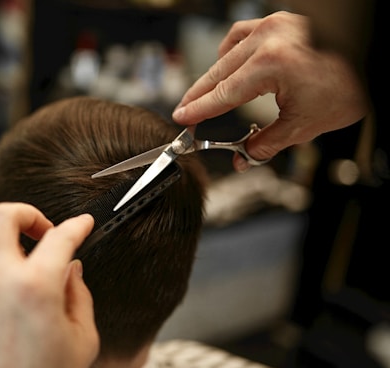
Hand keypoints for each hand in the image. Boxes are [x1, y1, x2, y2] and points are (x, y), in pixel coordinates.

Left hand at [0, 202, 97, 367]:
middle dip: (28, 215)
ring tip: (15, 257)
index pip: (60, 237)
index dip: (76, 225)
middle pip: (3, 215)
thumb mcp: (82, 339)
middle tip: (41, 231)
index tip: (81, 225)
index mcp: (35, 288)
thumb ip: (78, 294)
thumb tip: (71, 269)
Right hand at [173, 11, 367, 171]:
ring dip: (214, 73)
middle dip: (199, 94)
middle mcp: (269, 39)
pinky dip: (232, 51)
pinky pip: (243, 33)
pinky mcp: (282, 22)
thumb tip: (245, 158)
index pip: (223, 93)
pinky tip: (231, 64)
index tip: (182, 118)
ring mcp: (275, 26)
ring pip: (227, 51)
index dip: (199, 109)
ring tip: (206, 93)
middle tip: (185, 111)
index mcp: (272, 63)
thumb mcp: (306, 125)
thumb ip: (267, 143)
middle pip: (218, 71)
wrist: (374, 59)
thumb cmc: (350, 86)